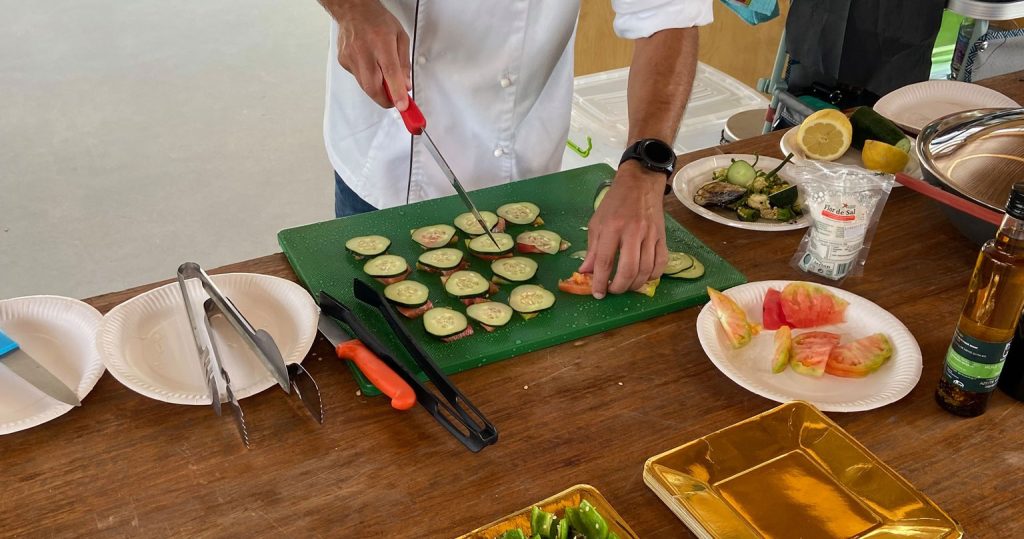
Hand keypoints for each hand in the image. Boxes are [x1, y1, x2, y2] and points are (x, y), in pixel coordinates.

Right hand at [334, 0, 410, 109]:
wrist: (353, 10)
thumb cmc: (377, 21)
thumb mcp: (400, 38)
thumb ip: (404, 63)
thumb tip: (405, 84)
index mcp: (382, 43)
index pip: (390, 72)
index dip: (396, 92)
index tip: (402, 105)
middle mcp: (364, 51)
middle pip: (373, 86)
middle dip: (386, 99)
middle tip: (395, 100)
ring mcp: (351, 57)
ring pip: (365, 86)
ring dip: (377, 88)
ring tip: (383, 75)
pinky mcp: (344, 62)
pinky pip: (358, 78)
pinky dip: (367, 78)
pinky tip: (369, 65)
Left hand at [579, 160, 668, 297]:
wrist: (640, 184)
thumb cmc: (615, 203)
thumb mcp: (597, 223)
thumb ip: (592, 250)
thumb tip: (585, 272)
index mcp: (612, 227)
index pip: (605, 261)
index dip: (600, 281)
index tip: (598, 293)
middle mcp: (632, 232)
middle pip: (629, 269)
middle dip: (620, 287)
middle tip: (613, 291)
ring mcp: (650, 235)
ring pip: (646, 269)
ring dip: (635, 284)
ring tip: (626, 287)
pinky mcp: (662, 237)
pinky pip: (661, 262)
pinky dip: (653, 275)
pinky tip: (644, 278)